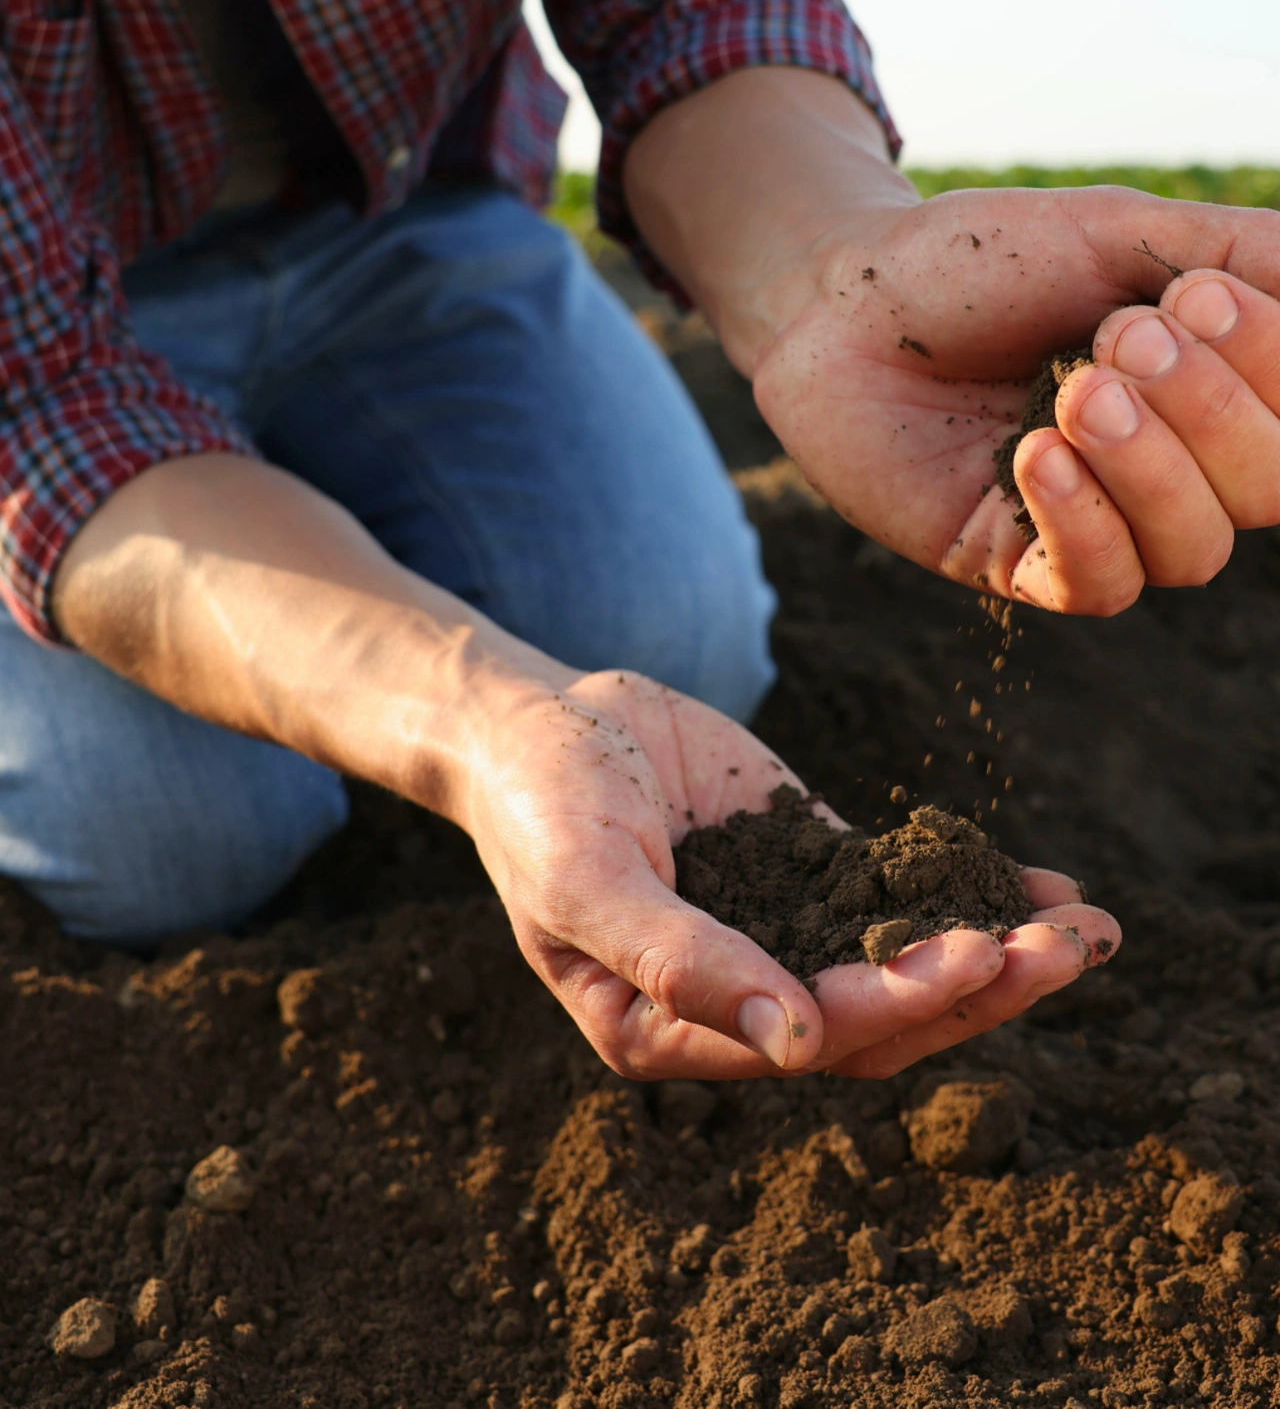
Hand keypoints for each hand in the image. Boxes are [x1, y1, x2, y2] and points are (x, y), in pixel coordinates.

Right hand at [461, 667, 1119, 1078]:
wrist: (534, 721)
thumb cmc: (537, 805)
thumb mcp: (587, 880)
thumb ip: (679, 962)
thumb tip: (797, 1043)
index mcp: (671, 1032)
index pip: (806, 1037)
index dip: (894, 1003)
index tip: (975, 956)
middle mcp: (738, 1000)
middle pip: (877, 1018)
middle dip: (976, 989)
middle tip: (1066, 952)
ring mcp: (778, 932)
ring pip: (901, 963)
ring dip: (995, 952)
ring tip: (1086, 930)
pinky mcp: (806, 869)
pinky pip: (895, 893)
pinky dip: (968, 891)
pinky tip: (1043, 884)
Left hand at [753, 184, 1279, 613]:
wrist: (840, 300)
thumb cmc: (978, 264)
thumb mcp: (1122, 235)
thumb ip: (1244, 255)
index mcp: (1206, 390)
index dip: (1272, 363)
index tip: (1195, 293)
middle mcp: (1166, 468)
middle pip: (1265, 489)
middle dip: (1212, 408)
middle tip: (1119, 337)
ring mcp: (1092, 523)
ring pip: (1191, 547)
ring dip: (1150, 466)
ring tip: (1078, 393)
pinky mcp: (1011, 564)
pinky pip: (1096, 586)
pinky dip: (1085, 522)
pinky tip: (1038, 455)